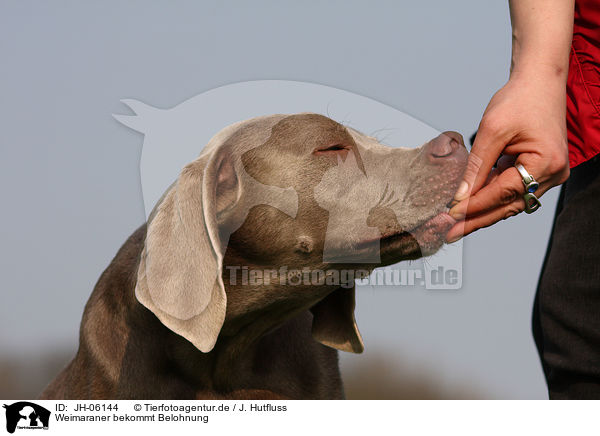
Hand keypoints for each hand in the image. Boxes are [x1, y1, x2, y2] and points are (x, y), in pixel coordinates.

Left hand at [446, 72, 569, 242]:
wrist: (539, 81)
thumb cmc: (519, 99)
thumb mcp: (492, 130)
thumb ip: (476, 166)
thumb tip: (460, 196)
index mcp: (545, 163)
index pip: (503, 194)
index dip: (474, 207)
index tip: (450, 218)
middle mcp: (552, 174)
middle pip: (508, 205)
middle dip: (477, 219)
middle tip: (450, 234)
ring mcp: (549, 174)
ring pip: (510, 202)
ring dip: (483, 211)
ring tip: (455, 224)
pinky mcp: (539, 171)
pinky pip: (513, 191)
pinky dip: (491, 197)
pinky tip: (470, 205)